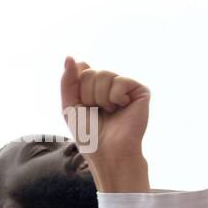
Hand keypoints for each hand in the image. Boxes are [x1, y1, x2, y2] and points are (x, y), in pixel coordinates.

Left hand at [59, 56, 150, 192]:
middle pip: (90, 72)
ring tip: (108, 111)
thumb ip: (67, 81)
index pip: (80, 69)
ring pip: (104, 75)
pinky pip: (120, 81)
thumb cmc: (88, 134)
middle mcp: (109, 85)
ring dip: (100, 98)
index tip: (81, 105)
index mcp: (93, 87)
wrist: (108, 151)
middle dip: (87, 95)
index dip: (77, 88)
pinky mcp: (140, 90)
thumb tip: (70, 56)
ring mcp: (125, 87)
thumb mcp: (69, 106)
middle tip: (96, 111)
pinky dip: (115, 98)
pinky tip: (121, 108)